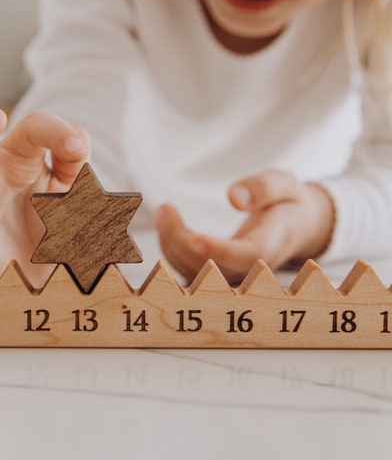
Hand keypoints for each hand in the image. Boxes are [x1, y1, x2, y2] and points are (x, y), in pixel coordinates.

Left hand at [154, 170, 334, 282]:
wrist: (296, 227)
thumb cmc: (288, 203)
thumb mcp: (286, 185)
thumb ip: (264, 188)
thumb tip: (234, 197)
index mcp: (272, 243)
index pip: (247, 255)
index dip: (220, 251)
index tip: (195, 237)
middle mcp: (250, 266)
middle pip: (211, 267)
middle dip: (181, 240)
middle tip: (164, 208)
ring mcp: (232, 274)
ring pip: (194, 272)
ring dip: (171, 244)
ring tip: (163, 211)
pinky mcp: (217, 273)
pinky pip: (188, 270)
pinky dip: (171, 249)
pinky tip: (166, 224)